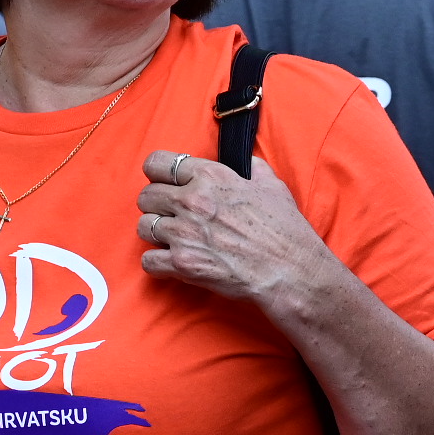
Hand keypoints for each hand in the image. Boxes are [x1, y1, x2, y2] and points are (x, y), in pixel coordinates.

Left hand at [136, 150, 329, 304]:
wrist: (289, 270)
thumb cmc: (285, 230)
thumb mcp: (273, 187)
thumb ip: (254, 169)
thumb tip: (248, 163)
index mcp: (211, 177)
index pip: (159, 163)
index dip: (156, 173)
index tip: (160, 181)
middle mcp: (192, 200)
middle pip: (146, 196)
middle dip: (154, 205)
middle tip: (168, 215)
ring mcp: (184, 233)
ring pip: (143, 227)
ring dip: (155, 233)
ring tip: (170, 239)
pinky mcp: (182, 264)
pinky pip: (148, 261)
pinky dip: (157, 264)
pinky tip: (170, 263)